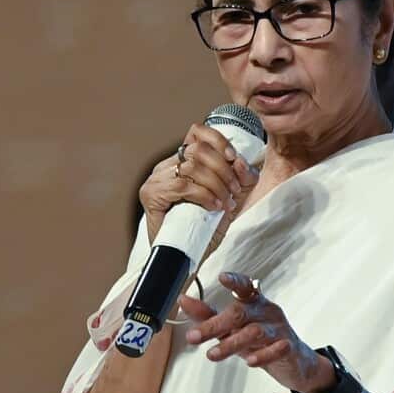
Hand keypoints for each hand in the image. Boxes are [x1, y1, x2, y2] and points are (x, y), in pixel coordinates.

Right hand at [138, 123, 259, 257]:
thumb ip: (239, 180)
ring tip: (225, 202)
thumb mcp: (229, 199)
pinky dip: (204, 195)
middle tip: (234, 190)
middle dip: (223, 169)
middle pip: (198, 149)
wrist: (185, 258)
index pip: (197, 133)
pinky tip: (213, 206)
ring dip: (216, 184)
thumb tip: (242, 163)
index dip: (219, 141)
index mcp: (182, 162)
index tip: (234, 158)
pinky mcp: (151, 195)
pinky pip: (183, 186)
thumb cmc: (204, 231)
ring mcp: (156, 179)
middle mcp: (166, 166)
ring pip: (192, 166)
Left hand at [181, 272, 335, 392]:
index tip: (222, 277)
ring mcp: (279, 329)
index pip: (244, 287)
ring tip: (212, 354)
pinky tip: (250, 361)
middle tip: (194, 336)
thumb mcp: (232, 328)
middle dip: (214, 324)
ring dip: (231, 343)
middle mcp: (266, 311)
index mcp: (253, 302)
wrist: (295, 363)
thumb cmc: (260, 340)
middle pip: (240, 313)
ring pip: (255, 332)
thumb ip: (208, 315)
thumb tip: (184, 300)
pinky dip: (262, 355)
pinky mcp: (289, 348)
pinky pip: (277, 349)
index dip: (235, 281)